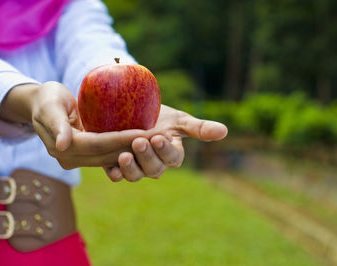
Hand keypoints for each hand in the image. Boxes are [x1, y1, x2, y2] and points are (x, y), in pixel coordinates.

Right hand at [0, 82, 162, 168]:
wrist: (42, 104)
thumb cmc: (46, 99)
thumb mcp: (50, 107)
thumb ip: (58, 126)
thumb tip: (63, 146)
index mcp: (64, 148)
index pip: (99, 144)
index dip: (122, 139)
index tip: (145, 133)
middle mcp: (72, 159)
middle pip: (108, 154)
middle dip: (134, 147)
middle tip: (158, 139)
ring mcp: (79, 159)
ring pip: (112, 156)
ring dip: (134, 150)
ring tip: (156, 141)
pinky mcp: (87, 155)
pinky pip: (109, 153)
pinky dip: (126, 147)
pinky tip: (144, 141)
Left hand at [103, 105, 226, 181]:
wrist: (131, 112)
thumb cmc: (159, 116)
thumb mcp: (178, 120)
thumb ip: (199, 128)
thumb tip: (224, 131)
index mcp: (170, 154)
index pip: (172, 157)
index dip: (166, 150)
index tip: (158, 138)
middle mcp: (154, 164)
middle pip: (154, 168)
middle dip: (147, 157)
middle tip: (139, 141)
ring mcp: (136, 166)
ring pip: (136, 176)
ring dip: (131, 168)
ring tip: (124, 155)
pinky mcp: (117, 166)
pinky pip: (118, 176)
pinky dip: (115, 174)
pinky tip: (112, 169)